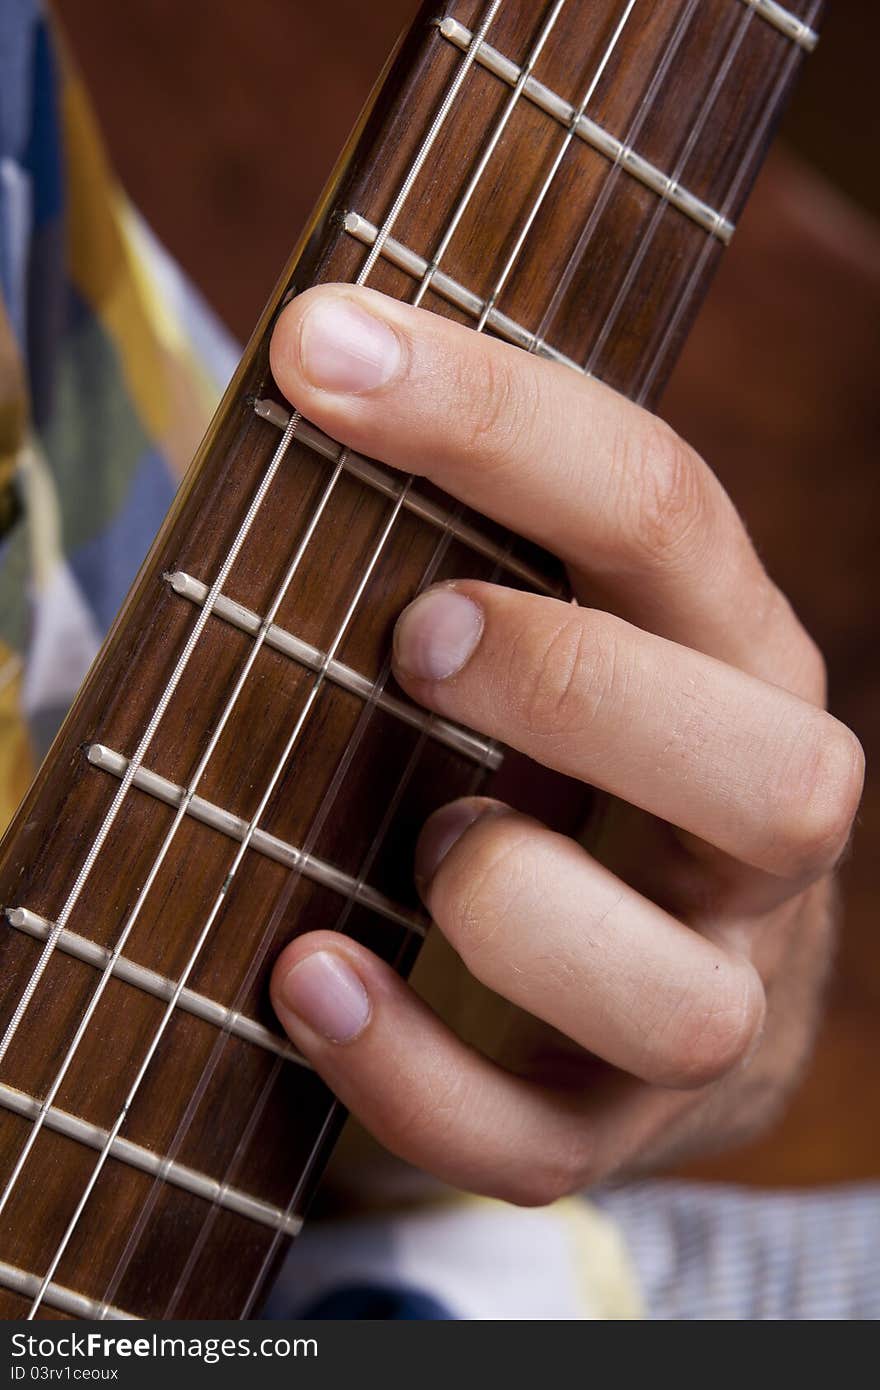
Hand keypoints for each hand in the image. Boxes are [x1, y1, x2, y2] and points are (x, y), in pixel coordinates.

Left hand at [267, 285, 862, 1204]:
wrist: (649, 969)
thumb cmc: (572, 753)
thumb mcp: (558, 619)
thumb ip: (471, 525)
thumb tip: (305, 378)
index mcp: (738, 664)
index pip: (664, 513)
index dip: (498, 424)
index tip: (325, 351)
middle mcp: (757, 834)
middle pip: (771, 774)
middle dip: (581, 692)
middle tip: (417, 638)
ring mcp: (703, 991)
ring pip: (680, 999)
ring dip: (514, 905)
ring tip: (415, 838)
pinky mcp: (611, 1123)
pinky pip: (534, 1140)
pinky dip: (409, 1073)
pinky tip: (305, 979)